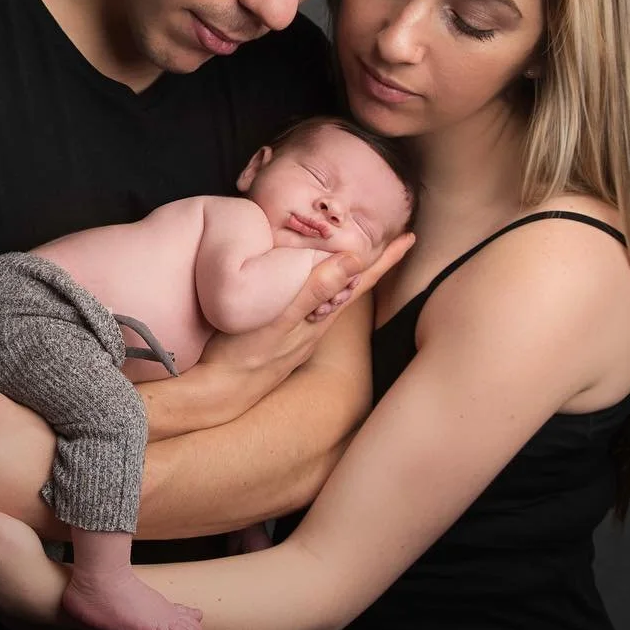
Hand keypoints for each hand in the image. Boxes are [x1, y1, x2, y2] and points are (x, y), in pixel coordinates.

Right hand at [193, 231, 413, 419]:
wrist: (220, 392)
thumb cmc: (245, 354)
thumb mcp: (280, 319)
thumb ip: (314, 290)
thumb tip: (355, 261)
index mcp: (321, 316)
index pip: (361, 281)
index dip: (384, 259)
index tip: (410, 238)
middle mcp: (317, 324)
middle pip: (352, 286)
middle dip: (372, 262)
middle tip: (391, 237)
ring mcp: (301, 331)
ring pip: (332, 294)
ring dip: (346, 272)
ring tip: (357, 252)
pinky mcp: (283, 334)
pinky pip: (312, 302)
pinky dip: (320, 283)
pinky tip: (311, 280)